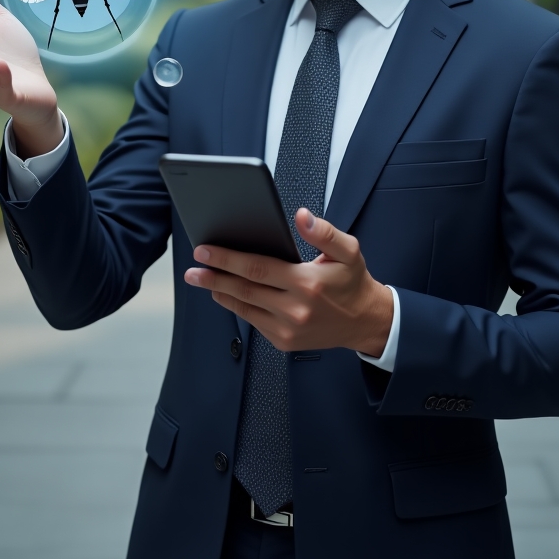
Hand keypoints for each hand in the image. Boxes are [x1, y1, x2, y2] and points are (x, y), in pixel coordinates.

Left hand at [183, 208, 393, 355]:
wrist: (365, 321)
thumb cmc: (353, 282)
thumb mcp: (348, 250)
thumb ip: (324, 232)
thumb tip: (302, 216)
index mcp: (307, 283)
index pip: (257, 268)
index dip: (228, 259)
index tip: (205, 251)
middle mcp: (295, 309)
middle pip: (244, 289)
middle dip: (214, 277)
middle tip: (193, 269)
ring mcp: (288, 329)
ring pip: (244, 308)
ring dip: (220, 293)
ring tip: (202, 280)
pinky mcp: (284, 342)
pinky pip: (254, 322)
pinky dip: (237, 307)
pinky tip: (226, 295)